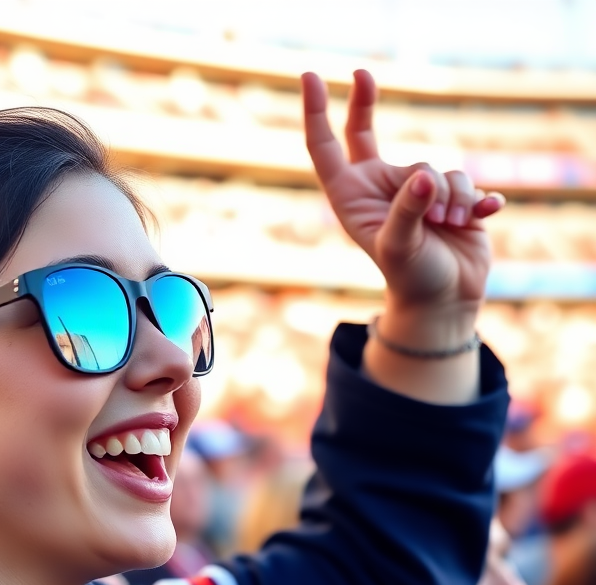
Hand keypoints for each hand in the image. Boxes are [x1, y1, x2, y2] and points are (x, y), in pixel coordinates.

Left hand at [302, 70, 504, 343]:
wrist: (447, 300)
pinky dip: (475, 200)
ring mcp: (413, 188)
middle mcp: (378, 188)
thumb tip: (424, 179)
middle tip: (363, 73)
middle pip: (366, 132)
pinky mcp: (448, 195)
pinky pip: (467, 181)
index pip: (326, 150)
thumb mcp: (400, 249)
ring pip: (436, 167)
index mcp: (351, 199)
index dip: (317, 114)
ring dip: (449, 197)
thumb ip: (407, 212)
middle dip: (364, 103)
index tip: (311, 77)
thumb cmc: (413, 278)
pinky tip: (483, 216)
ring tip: (446, 228)